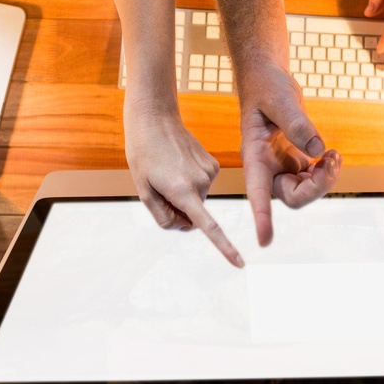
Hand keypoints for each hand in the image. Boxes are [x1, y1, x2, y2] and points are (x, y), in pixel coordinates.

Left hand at [124, 104, 243, 267]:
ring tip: (168, 170)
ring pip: (198, 198)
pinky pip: (202, 184)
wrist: (155, 120)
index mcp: (182, 191)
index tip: (239, 263)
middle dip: (179, 208)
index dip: (224, 248)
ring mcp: (210, 172)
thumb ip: (164, 217)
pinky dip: (191, 181)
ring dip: (184, 192)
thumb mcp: (144, 192)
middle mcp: (201, 183)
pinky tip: (178, 164)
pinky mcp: (213, 164)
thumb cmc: (143, 156)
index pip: (208, 226)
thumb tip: (186, 227)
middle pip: (194, 213)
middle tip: (160, 185)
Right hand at [237, 60, 341, 246]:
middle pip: (291, 198)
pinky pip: (313, 179)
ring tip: (335, 155)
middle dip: (317, 187)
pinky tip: (331, 155)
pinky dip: (327, 171)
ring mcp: (282, 166)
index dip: (262, 217)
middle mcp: (266, 168)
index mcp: (254, 156)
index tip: (264, 241)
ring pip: (305, 192)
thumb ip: (296, 123)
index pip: (257, 192)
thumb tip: (317, 149)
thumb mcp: (281, 100)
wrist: (268, 80)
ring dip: (326, 180)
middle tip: (332, 160)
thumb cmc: (267, 87)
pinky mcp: (295, 161)